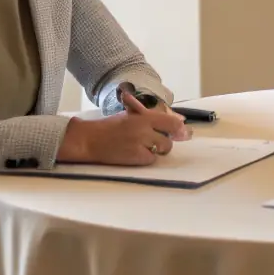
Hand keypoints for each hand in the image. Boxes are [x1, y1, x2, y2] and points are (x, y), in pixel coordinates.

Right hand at [57, 92, 189, 165]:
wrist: (90, 140)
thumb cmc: (109, 126)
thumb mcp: (130, 115)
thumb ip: (149, 117)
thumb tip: (174, 120)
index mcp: (143, 117)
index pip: (171, 122)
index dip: (179, 128)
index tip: (183, 131)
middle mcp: (144, 129)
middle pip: (169, 138)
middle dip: (166, 140)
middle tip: (158, 140)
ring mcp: (140, 144)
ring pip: (163, 149)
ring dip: (159, 149)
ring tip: (146, 147)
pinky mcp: (136, 157)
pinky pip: (152, 159)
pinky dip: (147, 158)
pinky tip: (137, 154)